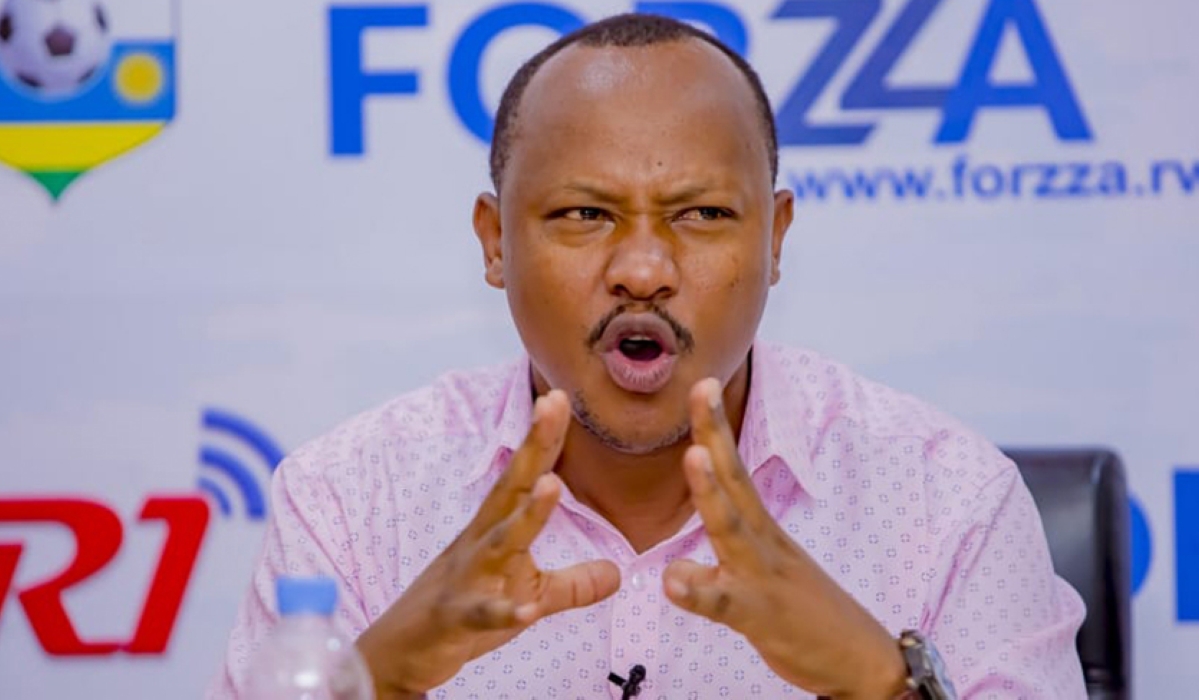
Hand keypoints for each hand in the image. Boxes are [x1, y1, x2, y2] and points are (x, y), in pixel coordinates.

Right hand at [356, 390, 620, 698]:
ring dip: (526, 515)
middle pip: (510, 487)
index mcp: (496, 529)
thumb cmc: (463, 611)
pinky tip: (525, 609)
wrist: (398, 653)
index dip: (545, 439)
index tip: (563, 396)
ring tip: (551, 485)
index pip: (525, 476)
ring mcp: (467, 578)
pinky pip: (483, 613)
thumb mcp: (527, 593)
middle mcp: (480, 542)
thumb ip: (573, 583)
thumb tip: (617, 573)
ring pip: (498, 542)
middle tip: (552, 404)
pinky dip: (504, 610)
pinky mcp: (457, 618)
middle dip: (533, 447)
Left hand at [662, 379, 907, 698]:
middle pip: (735, 479)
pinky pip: (726, 602)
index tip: (702, 384)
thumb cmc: (805, 613)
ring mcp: (763, 575)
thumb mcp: (762, 571)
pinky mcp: (760, 614)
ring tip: (693, 456)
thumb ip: (722, 558)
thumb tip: (680, 559)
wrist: (862, 661)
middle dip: (714, 434)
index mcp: (761, 528)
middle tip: (700, 388)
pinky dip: (699, 592)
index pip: (735, 470)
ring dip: (711, 492)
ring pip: (732, 529)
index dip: (717, 429)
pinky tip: (671, 583)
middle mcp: (762, 541)